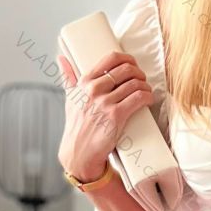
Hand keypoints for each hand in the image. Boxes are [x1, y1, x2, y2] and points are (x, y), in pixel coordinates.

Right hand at [55, 49, 154, 183]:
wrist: (79, 151)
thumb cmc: (76, 126)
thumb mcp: (70, 98)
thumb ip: (68, 77)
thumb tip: (62, 58)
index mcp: (84, 82)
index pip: (110, 59)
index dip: (127, 59)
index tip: (133, 64)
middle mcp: (94, 90)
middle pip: (126, 70)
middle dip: (139, 73)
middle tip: (141, 79)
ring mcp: (105, 103)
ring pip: (134, 84)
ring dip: (145, 86)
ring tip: (146, 91)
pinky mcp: (116, 116)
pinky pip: (138, 98)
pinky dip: (148, 96)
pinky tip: (148, 99)